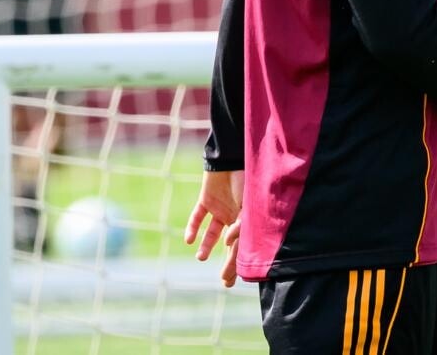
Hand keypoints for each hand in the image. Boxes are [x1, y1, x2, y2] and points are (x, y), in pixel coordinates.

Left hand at [184, 170, 243, 286]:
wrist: (231, 155)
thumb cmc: (245, 177)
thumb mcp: (247, 203)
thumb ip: (241, 223)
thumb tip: (229, 243)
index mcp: (247, 217)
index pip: (243, 245)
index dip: (237, 263)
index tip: (232, 280)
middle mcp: (234, 214)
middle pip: (230, 244)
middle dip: (228, 263)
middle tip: (224, 281)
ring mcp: (220, 207)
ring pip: (213, 232)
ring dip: (207, 245)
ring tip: (200, 257)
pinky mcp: (207, 199)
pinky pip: (199, 216)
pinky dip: (193, 227)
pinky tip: (189, 240)